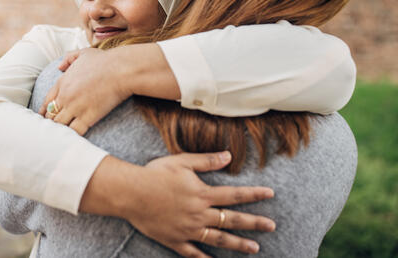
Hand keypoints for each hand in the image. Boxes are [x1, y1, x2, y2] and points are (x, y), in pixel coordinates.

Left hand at [39, 47, 131, 133]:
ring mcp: (75, 108)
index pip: (47, 100)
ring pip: (60, 125)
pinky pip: (74, 132)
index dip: (45, 110)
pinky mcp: (87, 117)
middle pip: (51, 115)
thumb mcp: (84, 53)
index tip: (45, 116)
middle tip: (54, 128)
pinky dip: (72, 136)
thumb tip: (59, 67)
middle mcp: (65, 96)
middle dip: (52, 121)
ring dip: (60, 130)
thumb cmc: (105, 61)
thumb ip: (69, 58)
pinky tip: (74, 138)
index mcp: (63, 82)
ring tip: (62, 136)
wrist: (120, 70)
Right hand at [123, 151, 274, 256]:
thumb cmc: (155, 174)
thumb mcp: (182, 162)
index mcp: (202, 194)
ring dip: (238, 244)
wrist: (131, 193)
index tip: (270, 194)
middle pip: (232, 220)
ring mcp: (188, 230)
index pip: (234, 195)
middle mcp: (199, 214)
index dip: (254, 194)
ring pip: (219, 239)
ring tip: (255, 248)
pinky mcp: (175, 240)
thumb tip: (228, 156)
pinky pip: (193, 253)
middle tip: (272, 226)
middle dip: (254, 223)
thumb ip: (206, 161)